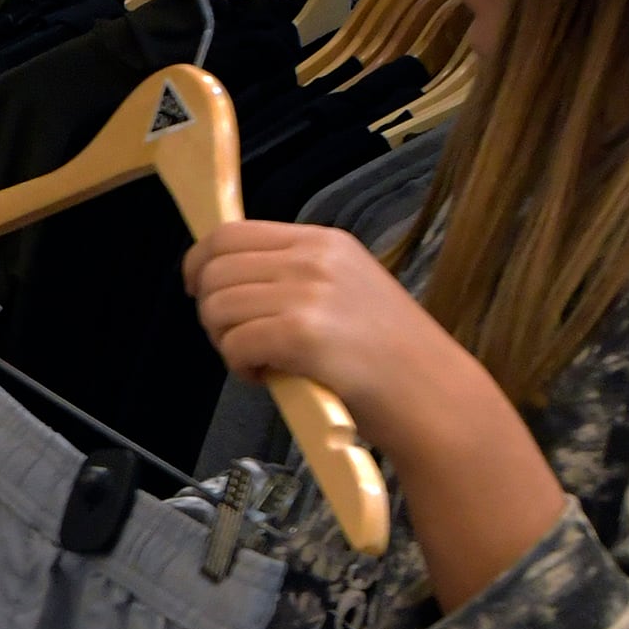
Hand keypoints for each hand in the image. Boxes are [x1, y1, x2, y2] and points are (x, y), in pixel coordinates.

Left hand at [184, 218, 566, 608]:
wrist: (432, 395)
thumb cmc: (387, 357)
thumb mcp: (345, 291)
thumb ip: (294, 276)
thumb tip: (228, 279)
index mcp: (323, 241)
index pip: (231, 232)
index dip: (200, 262)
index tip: (197, 289)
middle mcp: (314, 257)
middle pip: (216, 269)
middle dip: (212, 311)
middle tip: (240, 342)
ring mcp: (310, 293)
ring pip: (218, 307)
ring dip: (226, 342)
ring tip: (262, 362)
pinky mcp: (303, 334)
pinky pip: (235, 343)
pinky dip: (241, 366)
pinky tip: (269, 377)